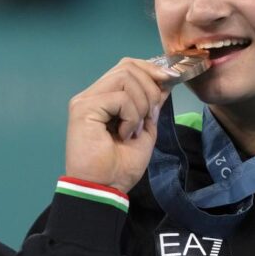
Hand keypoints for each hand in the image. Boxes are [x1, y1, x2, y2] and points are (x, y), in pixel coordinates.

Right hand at [65, 58, 176, 193]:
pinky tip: (125, 134)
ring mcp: (85, 100)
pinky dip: (132, 116)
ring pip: (125, 77)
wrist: (104, 188)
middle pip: (127, 66)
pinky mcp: (84, 109)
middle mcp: (92, 95)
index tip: (171, 81)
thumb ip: (150, 105)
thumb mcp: (144, 129)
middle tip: (151, 115)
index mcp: (104, 98)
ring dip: (142, 103)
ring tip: (135, 128)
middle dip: (150, 87)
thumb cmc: (119, 166)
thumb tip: (164, 81)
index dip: (151, 69)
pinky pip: (120, 99)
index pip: (127, 67)